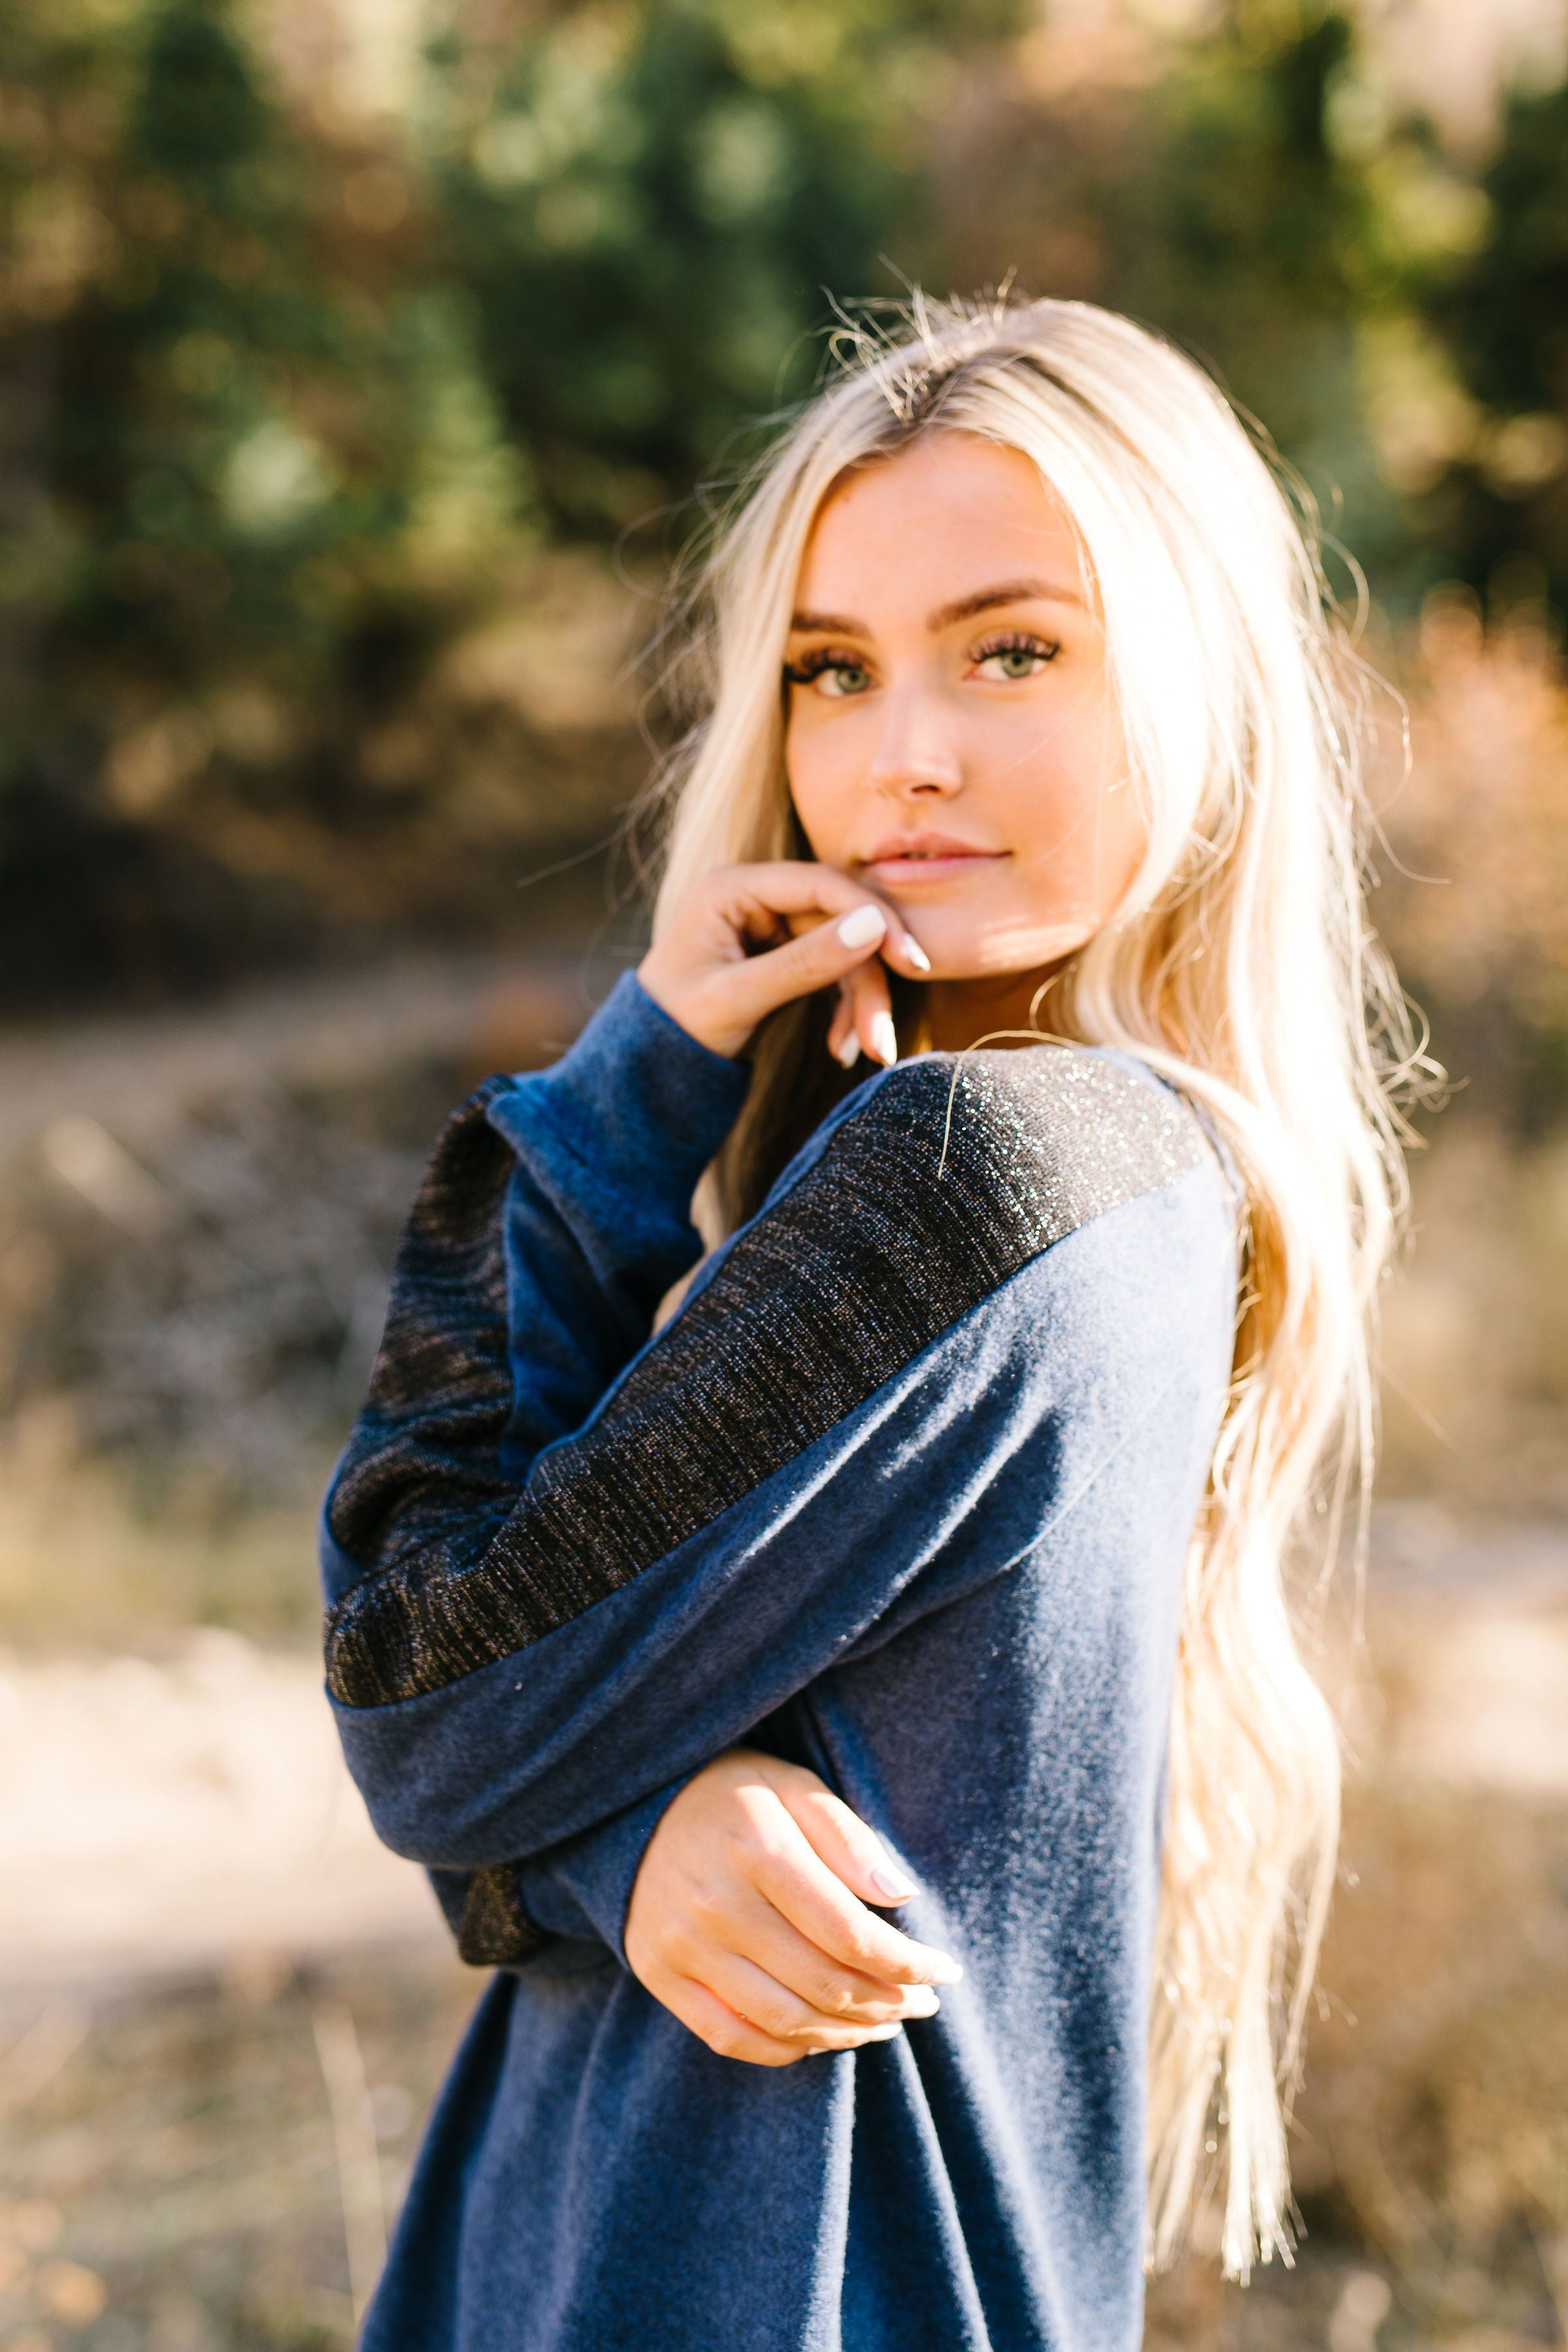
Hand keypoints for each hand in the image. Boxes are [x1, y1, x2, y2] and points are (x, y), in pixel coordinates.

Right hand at [623, 1747, 961, 2067]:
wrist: (633, 1808)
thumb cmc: (734, 1793)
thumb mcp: (793, 1784)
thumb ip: (848, 1836)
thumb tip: (901, 1895)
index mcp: (759, 1848)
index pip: (850, 1931)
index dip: (907, 1962)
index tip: (945, 1970)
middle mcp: (716, 1903)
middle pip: (823, 1981)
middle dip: (889, 2002)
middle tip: (923, 2002)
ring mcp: (681, 1945)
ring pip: (783, 2019)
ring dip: (848, 2033)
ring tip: (885, 2023)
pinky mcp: (658, 1974)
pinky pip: (731, 2036)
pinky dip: (787, 2048)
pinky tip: (824, 2035)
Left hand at [637, 861, 929, 1065]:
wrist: (645, 1066)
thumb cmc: (673, 1028)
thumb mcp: (736, 999)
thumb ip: (803, 963)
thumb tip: (875, 925)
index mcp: (732, 887)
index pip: (821, 885)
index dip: (873, 918)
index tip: (910, 963)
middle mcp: (756, 896)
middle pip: (840, 921)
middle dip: (868, 980)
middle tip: (883, 1039)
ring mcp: (772, 925)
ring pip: (845, 951)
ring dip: (862, 1003)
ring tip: (868, 1053)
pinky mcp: (785, 954)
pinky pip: (834, 972)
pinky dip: (845, 1010)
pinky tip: (842, 1049)